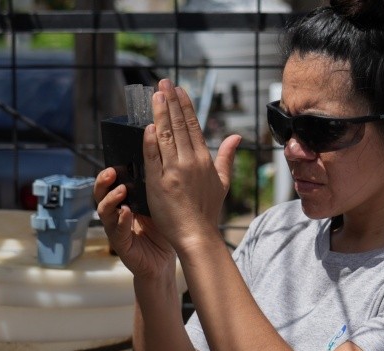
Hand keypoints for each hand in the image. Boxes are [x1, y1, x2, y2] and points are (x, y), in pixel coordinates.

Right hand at [94, 167, 175, 278]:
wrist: (164, 261)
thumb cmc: (162, 231)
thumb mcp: (159, 206)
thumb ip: (153, 190)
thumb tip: (156, 164)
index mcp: (124, 201)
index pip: (112, 183)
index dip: (110, 171)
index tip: (117, 160)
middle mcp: (116, 213)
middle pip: (101, 193)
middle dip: (103, 181)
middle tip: (111, 171)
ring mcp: (115, 228)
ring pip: (104, 211)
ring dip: (111, 199)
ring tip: (120, 190)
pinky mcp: (120, 244)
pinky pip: (117, 230)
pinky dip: (121, 220)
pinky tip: (126, 212)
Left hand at [143, 79, 240, 250]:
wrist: (196, 234)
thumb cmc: (208, 211)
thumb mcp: (222, 181)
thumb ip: (227, 157)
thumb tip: (236, 137)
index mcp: (204, 159)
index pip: (193, 125)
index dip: (184, 105)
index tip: (177, 89)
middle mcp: (190, 161)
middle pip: (178, 125)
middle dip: (170, 101)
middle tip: (163, 82)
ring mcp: (174, 171)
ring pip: (165, 135)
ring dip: (159, 113)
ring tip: (154, 95)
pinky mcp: (159, 182)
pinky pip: (154, 156)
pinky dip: (150, 140)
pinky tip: (147, 125)